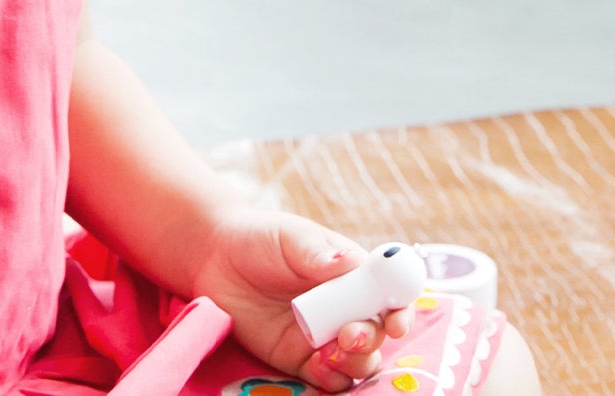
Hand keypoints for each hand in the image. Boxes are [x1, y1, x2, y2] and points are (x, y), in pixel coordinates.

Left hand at [188, 207, 415, 392]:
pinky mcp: (300, 358)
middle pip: (377, 332)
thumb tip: (353, 262)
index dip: (399, 307)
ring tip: (332, 349)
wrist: (215, 258)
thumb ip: (319, 253)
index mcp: (350, 272)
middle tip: (350, 334)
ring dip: (356, 361)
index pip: (388, 292)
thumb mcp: (290, 237)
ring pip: (358, 360)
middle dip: (372, 338)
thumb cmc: (259, 238)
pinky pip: (327, 377)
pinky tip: (317, 364)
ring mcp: (323, 334)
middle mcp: (344, 306)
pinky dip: (331, 377)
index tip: (395, 320)